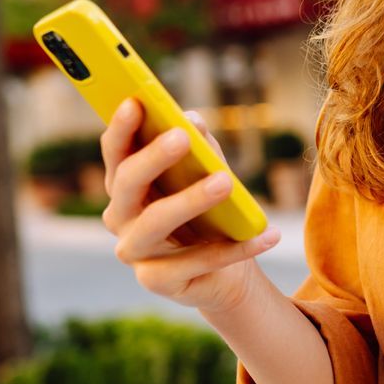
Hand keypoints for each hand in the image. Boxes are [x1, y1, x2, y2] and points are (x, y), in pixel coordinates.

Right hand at [100, 98, 279, 315]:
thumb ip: (201, 147)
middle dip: (153, 157)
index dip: (121, 127)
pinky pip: (196, 262)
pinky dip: (235, 248)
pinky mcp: (156, 281)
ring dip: (190, 199)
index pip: (115, 152)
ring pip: (155, 222)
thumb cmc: (210, 213)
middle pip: (128, 183)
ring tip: (225, 181)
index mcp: (126, 185)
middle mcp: (119, 217)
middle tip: (182, 137)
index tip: (135, 102)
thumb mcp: (208, 173)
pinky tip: (267, 234)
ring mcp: (134, 252)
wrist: (224, 273)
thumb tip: (193, 122)